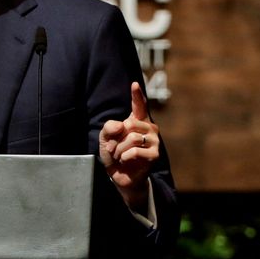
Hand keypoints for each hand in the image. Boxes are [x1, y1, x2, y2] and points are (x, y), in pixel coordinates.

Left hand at [99, 82, 159, 211]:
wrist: (119, 174)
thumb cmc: (114, 153)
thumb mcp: (105, 138)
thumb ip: (109, 127)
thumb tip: (123, 125)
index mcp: (137, 121)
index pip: (139, 105)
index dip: (136, 95)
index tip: (134, 84)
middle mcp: (149, 128)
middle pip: (130, 124)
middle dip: (117, 137)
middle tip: (113, 147)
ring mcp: (154, 141)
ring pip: (132, 137)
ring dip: (119, 148)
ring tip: (119, 155)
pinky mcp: (154, 155)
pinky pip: (135, 151)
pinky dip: (125, 156)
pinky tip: (125, 160)